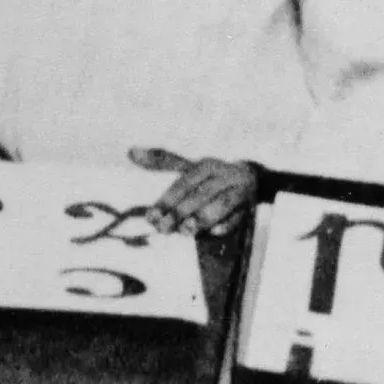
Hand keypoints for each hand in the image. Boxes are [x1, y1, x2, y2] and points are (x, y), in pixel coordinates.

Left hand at [129, 147, 256, 235]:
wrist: (252, 178)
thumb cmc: (211, 175)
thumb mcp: (189, 165)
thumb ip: (162, 161)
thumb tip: (130, 151)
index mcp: (206, 165)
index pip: (184, 183)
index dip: (166, 200)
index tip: (150, 216)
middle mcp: (223, 175)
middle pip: (200, 195)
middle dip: (180, 213)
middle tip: (163, 228)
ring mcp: (238, 191)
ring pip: (220, 205)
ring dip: (203, 219)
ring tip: (185, 230)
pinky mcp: (249, 207)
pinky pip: (237, 217)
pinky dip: (226, 225)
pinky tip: (212, 232)